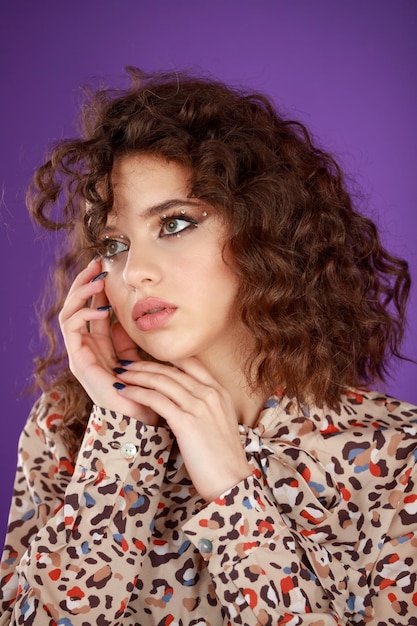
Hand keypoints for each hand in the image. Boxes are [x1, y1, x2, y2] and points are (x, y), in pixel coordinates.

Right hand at [58, 259, 157, 424]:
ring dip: (81, 293)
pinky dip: (84, 314)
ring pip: (68, 313)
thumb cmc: (143, 386)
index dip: (97, 286)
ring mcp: (79, 353)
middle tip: (96, 264)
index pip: (92, 307)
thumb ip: (129, 336)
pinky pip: (71, 329)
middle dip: (84, 282)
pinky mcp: (78, 361)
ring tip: (97, 281)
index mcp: (100, 342)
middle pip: (76, 306)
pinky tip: (101, 308)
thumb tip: (126, 315)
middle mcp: (86, 345)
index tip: (107, 267)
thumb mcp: (138, 354)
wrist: (141, 415)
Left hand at [112, 358, 252, 500]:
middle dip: (144, 365)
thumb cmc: (222, 456)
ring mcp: (198, 406)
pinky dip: (137, 393)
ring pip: (161, 381)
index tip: (148, 358)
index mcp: (220, 391)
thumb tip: (185, 401)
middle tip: (126, 364)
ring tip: (120, 375)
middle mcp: (210, 393)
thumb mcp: (220, 421)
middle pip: (171, 370)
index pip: (191, 362)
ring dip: (137, 376)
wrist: (231, 479)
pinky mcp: (185, 421)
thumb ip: (205, 405)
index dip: (166, 358)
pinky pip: (155, 399)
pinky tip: (124, 392)